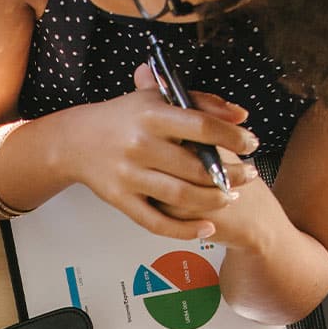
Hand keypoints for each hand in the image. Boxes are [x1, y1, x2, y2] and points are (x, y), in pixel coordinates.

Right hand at [60, 65, 260, 239]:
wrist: (75, 141)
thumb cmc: (124, 118)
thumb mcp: (157, 98)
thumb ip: (200, 103)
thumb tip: (241, 115)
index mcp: (151, 114)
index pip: (202, 127)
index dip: (232, 137)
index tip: (252, 144)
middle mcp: (140, 145)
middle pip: (196, 167)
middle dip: (231, 174)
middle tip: (250, 175)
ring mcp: (129, 176)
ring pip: (182, 197)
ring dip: (214, 201)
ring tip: (232, 197)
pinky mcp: (121, 201)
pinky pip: (157, 223)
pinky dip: (185, 230)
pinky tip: (207, 228)